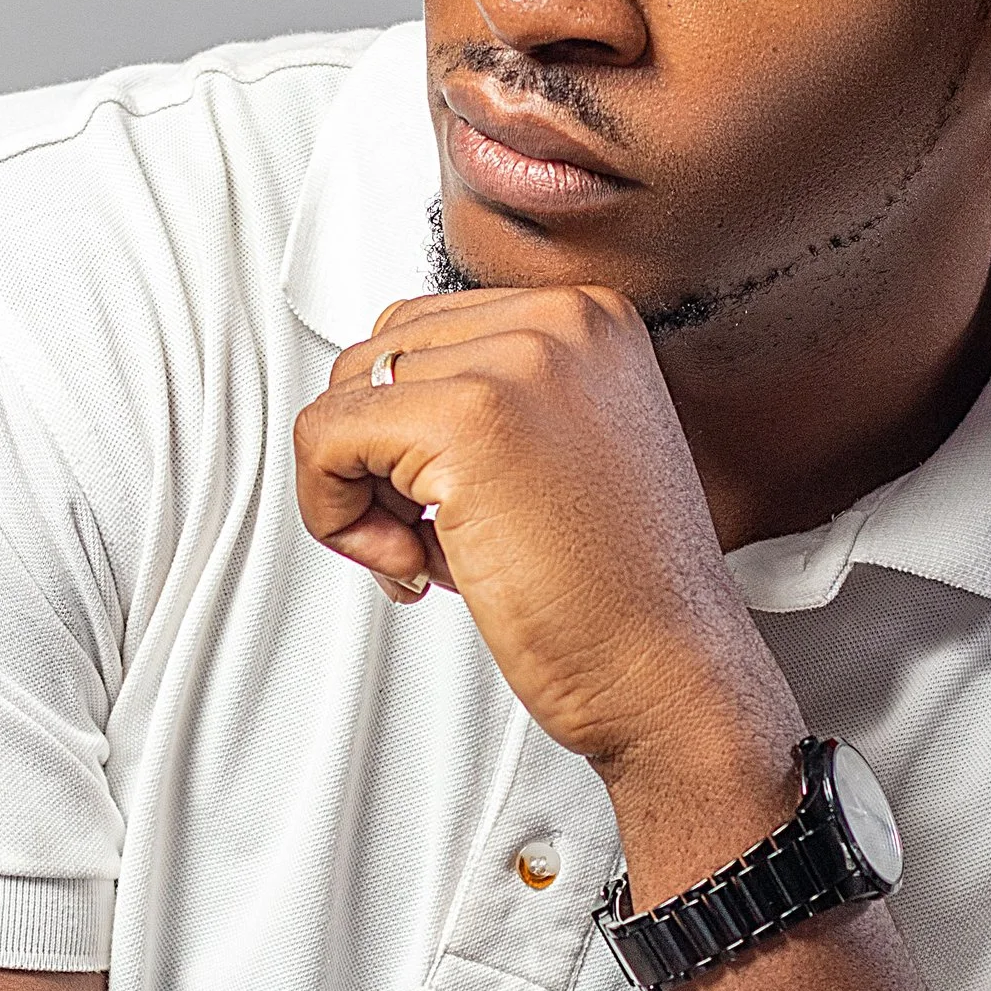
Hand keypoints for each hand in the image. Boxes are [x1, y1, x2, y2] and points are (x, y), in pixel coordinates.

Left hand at [294, 285, 797, 790]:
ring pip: (345, 393)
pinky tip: (409, 566)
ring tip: (429, 554)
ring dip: (359, 491)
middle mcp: (560, 322)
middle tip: (429, 540)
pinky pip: (323, 439)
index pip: (428, 331)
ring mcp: (517, 362)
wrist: (667, 671)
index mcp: (589, 319)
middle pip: (378, 356)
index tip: (445, 504)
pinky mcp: (465, 419)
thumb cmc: (620, 594)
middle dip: (377, 457)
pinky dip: (333, 515)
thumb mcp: (565, 453)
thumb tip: (378, 399)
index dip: (409, 433)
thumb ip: (490, 402)